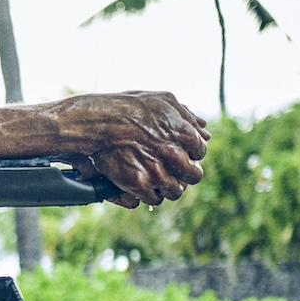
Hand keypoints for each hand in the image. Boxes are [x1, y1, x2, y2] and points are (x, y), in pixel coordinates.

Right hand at [61, 92, 208, 208]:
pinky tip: (140, 184)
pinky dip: (147, 195)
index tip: (178, 152)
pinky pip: (153, 200)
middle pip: (193, 176)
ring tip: (154, 178)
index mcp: (184, 133)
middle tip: (169, 169)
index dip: (189, 153)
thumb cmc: (127, 107)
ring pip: (175, 192)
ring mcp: (157, 172)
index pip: (200, 152)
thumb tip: (204, 130)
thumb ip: (187, 116)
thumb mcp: (162, 101)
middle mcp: (174, 155)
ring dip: (166, 186)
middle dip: (183, 173)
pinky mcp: (138, 185)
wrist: (95, 122)